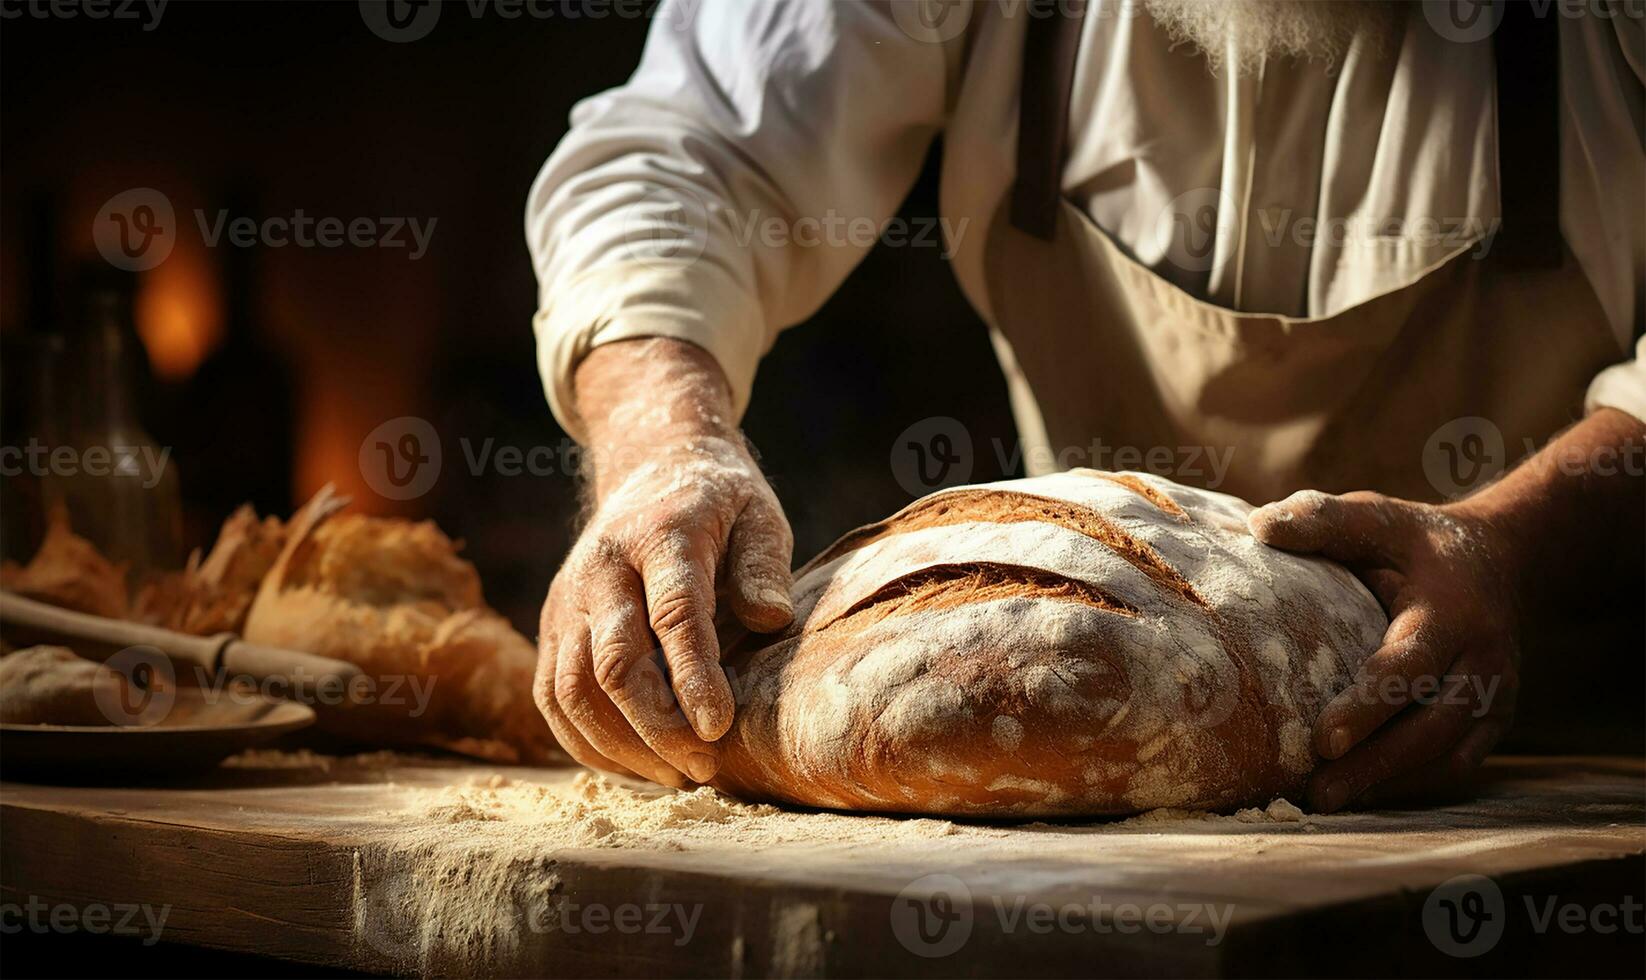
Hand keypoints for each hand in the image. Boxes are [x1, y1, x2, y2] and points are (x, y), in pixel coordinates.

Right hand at [535, 339, 794, 787]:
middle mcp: (602, 568)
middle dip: (657, 727)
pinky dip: (586, 741)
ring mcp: (568, 599)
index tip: (718, 729)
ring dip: (621, 745)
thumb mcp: (758, 515)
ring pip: (573, 689)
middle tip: (704, 768)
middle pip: (614, 662)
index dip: (693, 676)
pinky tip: (634, 765)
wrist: (649, 466)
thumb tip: (770, 620)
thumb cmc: (719, 504)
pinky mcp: (552, 625)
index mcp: (661, 536)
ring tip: (676, 775)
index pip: (672, 613)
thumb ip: (765, 566)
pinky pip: (552, 696)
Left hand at [1248, 490, 1518, 811]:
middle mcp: (1484, 660)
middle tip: (1317, 791)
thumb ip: (1323, 519)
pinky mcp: (1492, 720)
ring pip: (1446, 755)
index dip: (1369, 706)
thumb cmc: (1416, 542)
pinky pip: (1455, 764)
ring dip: (1388, 782)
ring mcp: (1495, 696)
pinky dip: (1410, 784)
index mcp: (1453, 611)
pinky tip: (1361, 794)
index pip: (1411, 667)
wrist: (1502, 558)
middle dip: (1375, 762)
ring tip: (1325, 801)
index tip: (1323, 739)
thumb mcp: (1376, 515)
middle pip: (1432, 726)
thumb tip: (1260, 527)